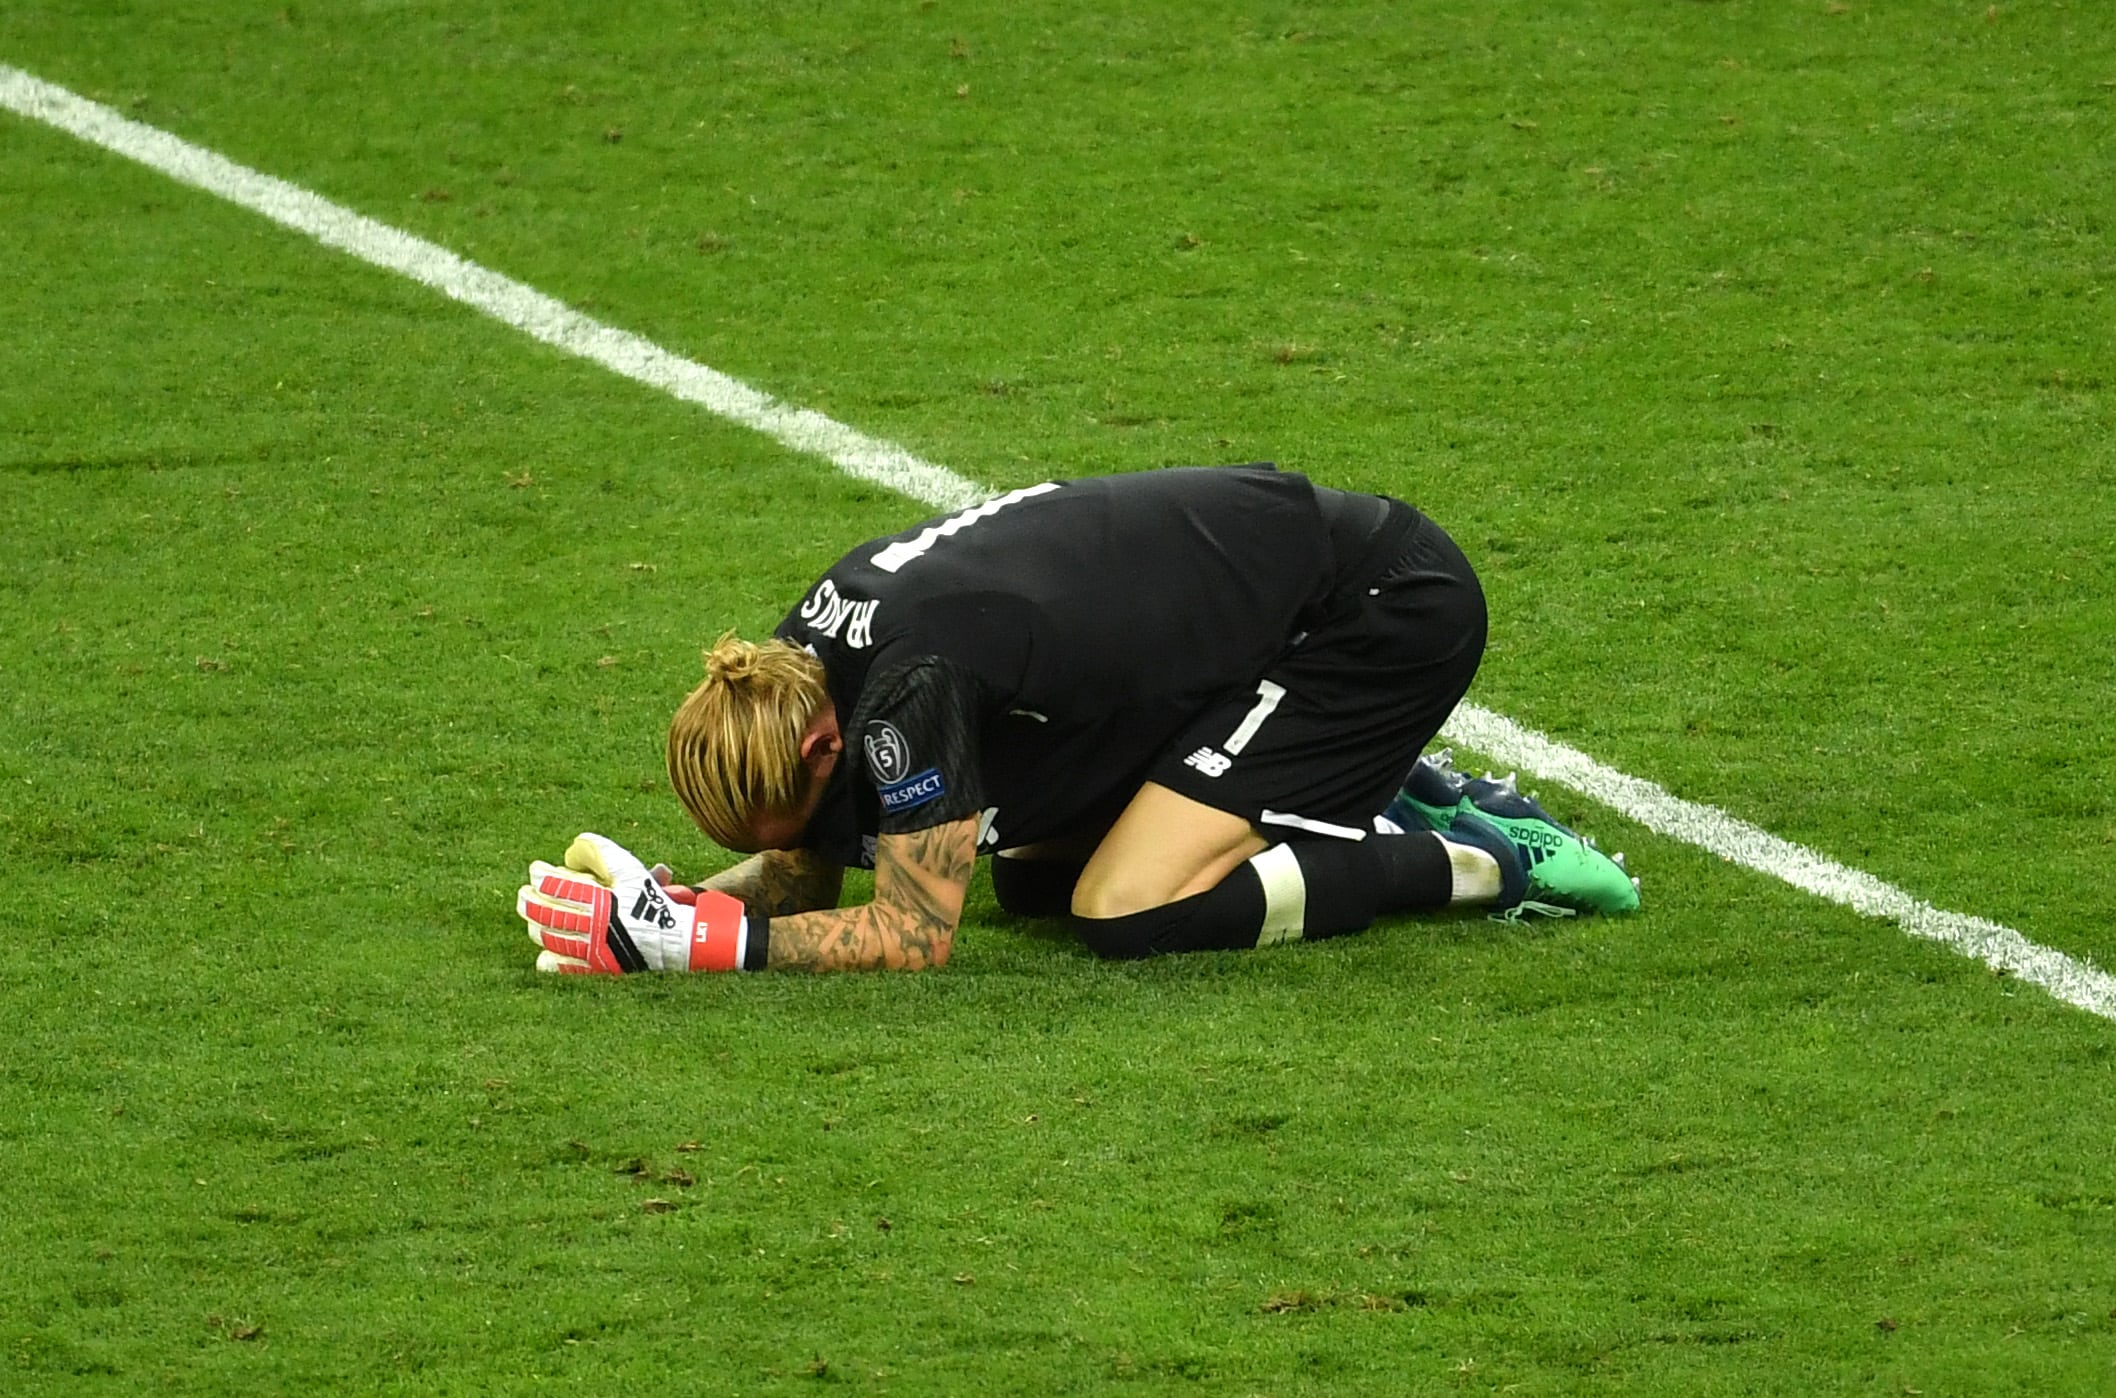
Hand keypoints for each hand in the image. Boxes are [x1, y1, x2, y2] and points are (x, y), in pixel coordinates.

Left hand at [518, 832, 754, 973]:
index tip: (535, 870)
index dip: (541, 877)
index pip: (558, 887)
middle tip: (524, 893)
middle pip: (548, 913)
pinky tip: (544, 954)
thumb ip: (605, 854)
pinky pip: (565, 968)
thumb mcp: (632, 871)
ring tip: (530, 918)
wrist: (676, 939)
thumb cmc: (651, 901)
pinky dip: (551, 961)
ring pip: (552, 938)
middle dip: (530, 901)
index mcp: (600, 900)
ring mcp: (593, 950)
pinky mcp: (597, 969)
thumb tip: (579, 842)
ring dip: (536, 926)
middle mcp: (593, 927)